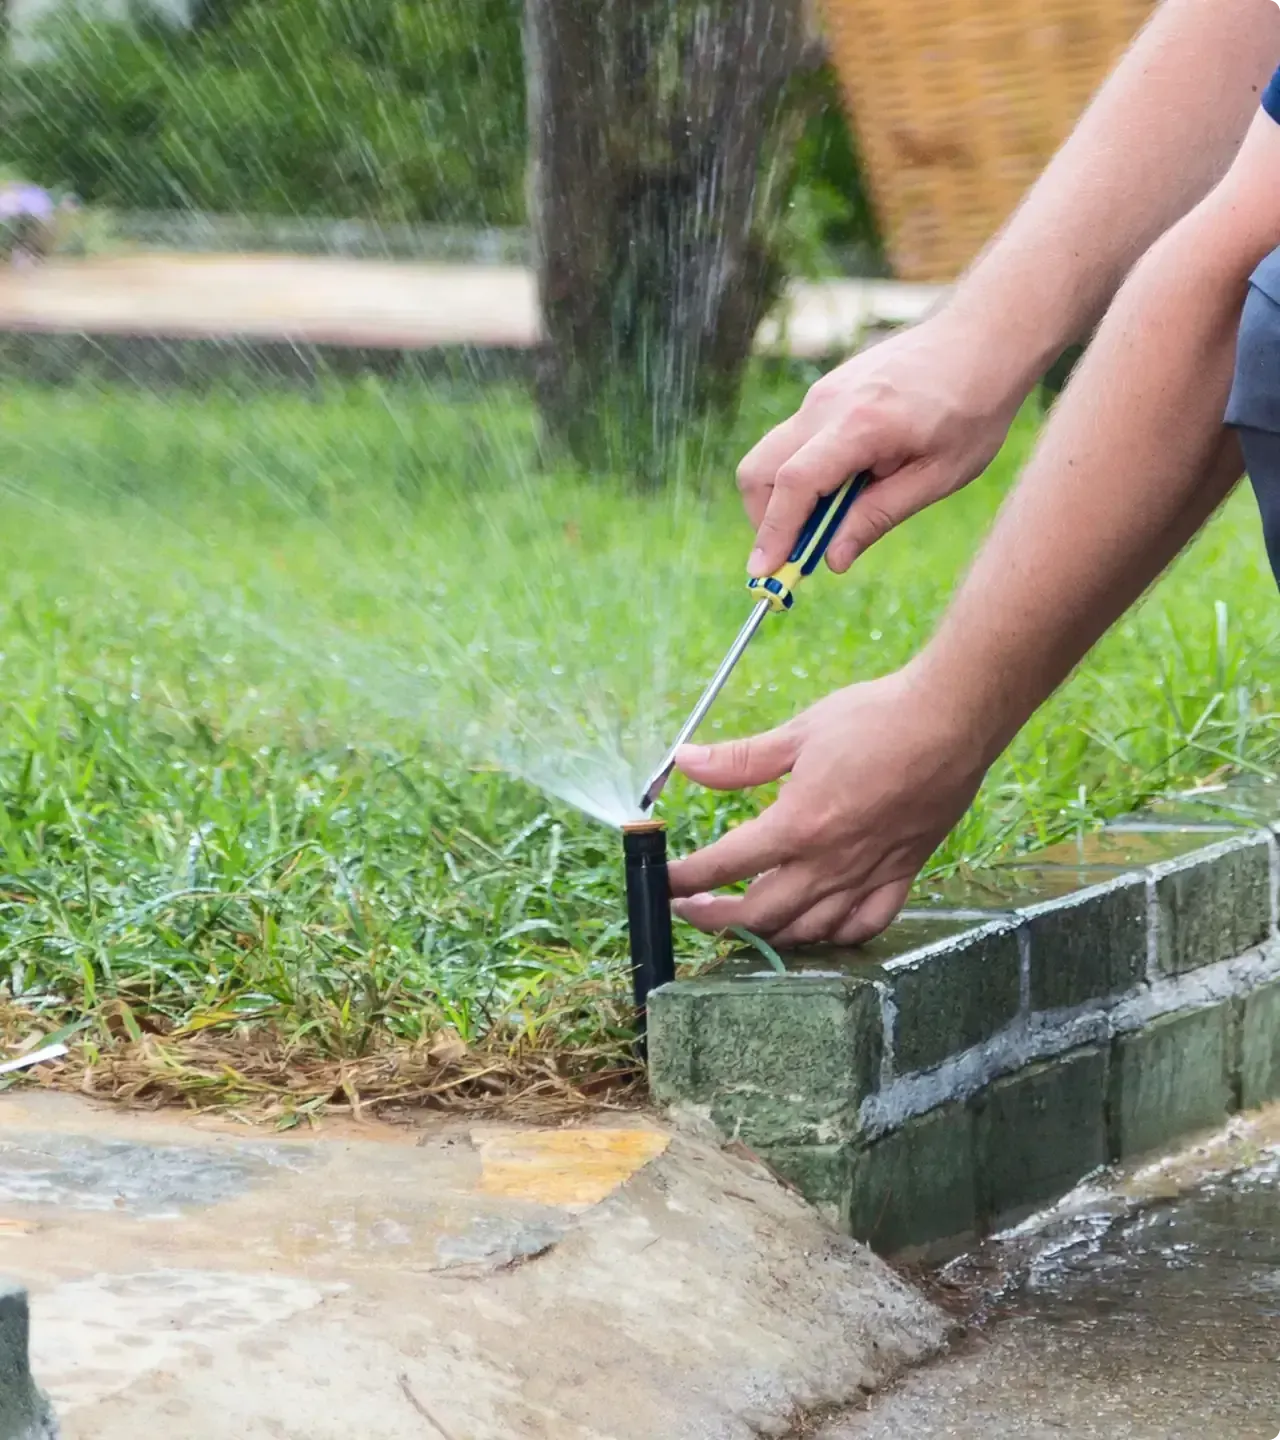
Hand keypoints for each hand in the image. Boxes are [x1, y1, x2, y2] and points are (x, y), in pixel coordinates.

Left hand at [667, 667, 987, 945]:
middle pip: (760, 913)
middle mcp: (830, 862)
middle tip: (693, 909)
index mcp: (798, 825)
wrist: (952, 720)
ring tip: (745, 921)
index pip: (725, 864)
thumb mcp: (798, 733)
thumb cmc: (876, 719)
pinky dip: (834, 937)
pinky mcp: (903, 874)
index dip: (685, 879)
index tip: (664, 882)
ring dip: (768, 934)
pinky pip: (864, 925)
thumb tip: (685, 761)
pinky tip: (817, 930)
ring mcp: (868, 874)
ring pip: (809, 930)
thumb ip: (739, 759)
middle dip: (717, 918)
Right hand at [741, 316, 1022, 577]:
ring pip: (772, 456)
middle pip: (760, 471)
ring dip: (785, 498)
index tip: (764, 573)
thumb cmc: (973, 408)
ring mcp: (821, 394)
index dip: (773, 533)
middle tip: (797, 552)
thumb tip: (831, 559)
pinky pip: (794, 442)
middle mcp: (827, 405)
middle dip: (765, 520)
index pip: (794, 485)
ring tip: (832, 518)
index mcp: (861, 425)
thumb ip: (879, 516)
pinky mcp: (825, 392)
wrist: (982, 337)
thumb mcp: (939, 476)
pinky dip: (802, 475)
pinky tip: (848, 485)